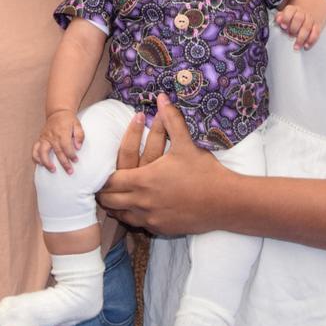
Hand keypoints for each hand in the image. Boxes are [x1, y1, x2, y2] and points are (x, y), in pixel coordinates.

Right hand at [33, 109, 83, 173]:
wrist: (57, 112)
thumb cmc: (68, 120)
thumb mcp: (77, 125)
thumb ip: (79, 136)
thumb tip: (78, 147)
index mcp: (62, 133)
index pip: (67, 147)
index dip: (72, 155)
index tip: (75, 160)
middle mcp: (52, 136)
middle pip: (58, 152)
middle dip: (64, 163)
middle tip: (70, 171)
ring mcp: (45, 138)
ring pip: (43, 152)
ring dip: (47, 162)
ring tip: (52, 170)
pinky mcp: (40, 139)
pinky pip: (35, 148)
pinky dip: (36, 157)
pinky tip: (40, 164)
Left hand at [98, 93, 223, 234]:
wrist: (226, 202)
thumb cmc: (205, 172)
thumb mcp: (186, 143)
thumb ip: (171, 120)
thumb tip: (162, 97)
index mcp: (144, 179)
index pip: (109, 181)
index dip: (102, 177)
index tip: (98, 171)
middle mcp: (143, 202)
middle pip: (110, 200)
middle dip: (104, 192)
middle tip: (100, 184)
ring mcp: (151, 218)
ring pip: (122, 215)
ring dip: (116, 205)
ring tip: (114, 196)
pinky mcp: (162, 229)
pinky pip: (138, 223)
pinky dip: (133, 216)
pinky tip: (135, 208)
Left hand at [276, 4, 321, 49]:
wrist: (308, 12)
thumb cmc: (293, 16)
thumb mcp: (285, 14)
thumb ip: (279, 17)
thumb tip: (278, 20)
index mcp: (293, 9)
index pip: (290, 11)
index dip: (286, 18)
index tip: (283, 26)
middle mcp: (302, 13)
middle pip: (299, 18)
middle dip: (294, 28)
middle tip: (290, 35)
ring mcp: (310, 19)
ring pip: (307, 27)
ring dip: (301, 38)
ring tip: (296, 46)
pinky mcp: (317, 26)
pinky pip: (316, 33)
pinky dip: (311, 40)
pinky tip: (306, 45)